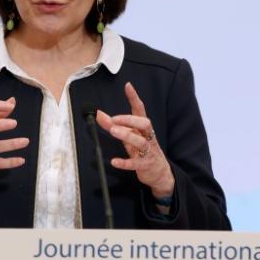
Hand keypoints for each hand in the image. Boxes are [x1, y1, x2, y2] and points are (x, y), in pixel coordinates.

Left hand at [96, 82, 174, 198]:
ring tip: (113, 131)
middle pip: (145, 123)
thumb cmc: (143, 152)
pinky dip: (125, 162)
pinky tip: (114, 161)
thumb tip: (99, 114)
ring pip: (141, 141)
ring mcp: (148, 151)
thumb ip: (113, 126)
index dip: (134, 98)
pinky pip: (136, 163)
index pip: (140, 110)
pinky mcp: (146, 165)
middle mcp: (148, 137)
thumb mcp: (128, 137)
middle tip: (114, 119)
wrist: (160, 173)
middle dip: (130, 119)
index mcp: (143, 128)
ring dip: (127, 135)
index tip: (128, 86)